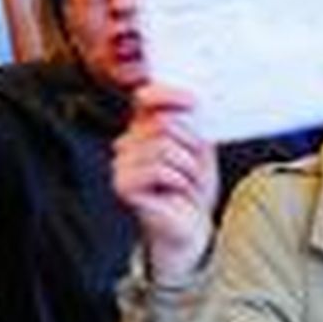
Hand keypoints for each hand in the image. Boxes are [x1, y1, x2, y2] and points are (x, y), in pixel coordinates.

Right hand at [113, 84, 220, 283]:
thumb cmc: (192, 189)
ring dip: (187, 167)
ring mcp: (122, 164)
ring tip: (187, 182)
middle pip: (163, 123)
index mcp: (144, 129)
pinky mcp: (123, 185)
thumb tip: (191, 101)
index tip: (194, 101)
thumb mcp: (200, 149)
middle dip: (190, 144)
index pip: (147, 99)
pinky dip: (178, 179)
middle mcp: (128, 143)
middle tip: (194, 167)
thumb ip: (193, 124)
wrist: (190, 226)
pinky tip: (178, 190)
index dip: (169, 95)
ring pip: (164, 146)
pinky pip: (158, 169)